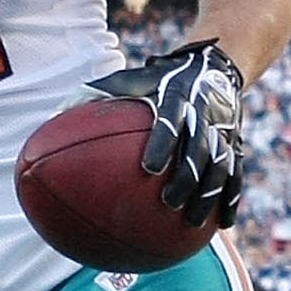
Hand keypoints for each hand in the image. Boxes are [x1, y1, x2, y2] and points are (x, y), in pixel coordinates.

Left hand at [87, 38, 244, 228]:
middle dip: (186, 178)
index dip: (162, 144)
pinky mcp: (234, 143)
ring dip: (210, 196)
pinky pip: (236, 173)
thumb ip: (95, 95)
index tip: (148, 169)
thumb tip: (54, 116)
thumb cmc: (158, 77)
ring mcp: (223, 130)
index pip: (171, 122)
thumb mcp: (130, 78)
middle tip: (168, 204)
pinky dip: (232, 198)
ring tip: (193, 223)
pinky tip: (224, 225)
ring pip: (221, 166)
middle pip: (200, 150)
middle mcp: (203, 114)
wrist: (213, 65)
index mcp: (176, 97)